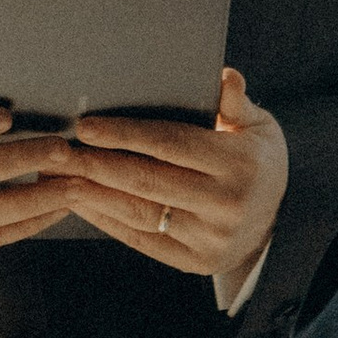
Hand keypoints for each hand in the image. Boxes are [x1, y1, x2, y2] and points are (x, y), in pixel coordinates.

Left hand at [56, 69, 287, 286]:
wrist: (279, 225)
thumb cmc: (258, 163)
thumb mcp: (259, 128)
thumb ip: (236, 103)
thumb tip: (223, 75)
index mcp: (239, 164)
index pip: (171, 144)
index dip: (125, 134)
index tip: (86, 125)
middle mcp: (226, 204)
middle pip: (146, 180)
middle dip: (96, 164)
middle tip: (58, 150)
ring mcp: (210, 238)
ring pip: (139, 212)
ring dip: (93, 194)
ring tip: (58, 176)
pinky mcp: (194, 262)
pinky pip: (141, 239)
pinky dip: (107, 220)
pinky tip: (82, 202)